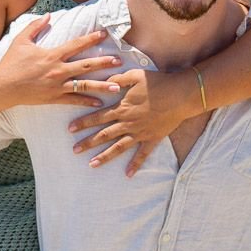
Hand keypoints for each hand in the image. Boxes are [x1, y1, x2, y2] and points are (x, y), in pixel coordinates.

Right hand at [0, 14, 122, 108]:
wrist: (3, 86)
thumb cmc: (11, 63)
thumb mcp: (21, 41)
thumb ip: (35, 27)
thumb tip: (48, 16)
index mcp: (52, 55)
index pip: (77, 44)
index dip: (91, 38)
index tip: (104, 34)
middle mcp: (58, 70)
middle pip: (86, 65)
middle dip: (104, 62)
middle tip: (120, 61)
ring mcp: (57, 85)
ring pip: (85, 85)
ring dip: (102, 85)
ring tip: (117, 85)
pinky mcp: (54, 98)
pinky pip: (74, 100)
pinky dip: (87, 101)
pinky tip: (99, 103)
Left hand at [66, 68, 198, 175]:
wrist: (180, 95)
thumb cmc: (157, 82)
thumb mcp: (134, 75)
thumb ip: (117, 79)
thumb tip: (103, 81)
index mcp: (122, 108)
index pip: (97, 117)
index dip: (83, 123)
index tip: (70, 129)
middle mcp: (128, 123)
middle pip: (104, 135)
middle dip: (88, 143)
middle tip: (74, 150)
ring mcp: (140, 132)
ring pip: (119, 147)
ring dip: (105, 156)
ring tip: (92, 165)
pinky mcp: (152, 138)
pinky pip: (142, 154)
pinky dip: (135, 165)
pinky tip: (128, 175)